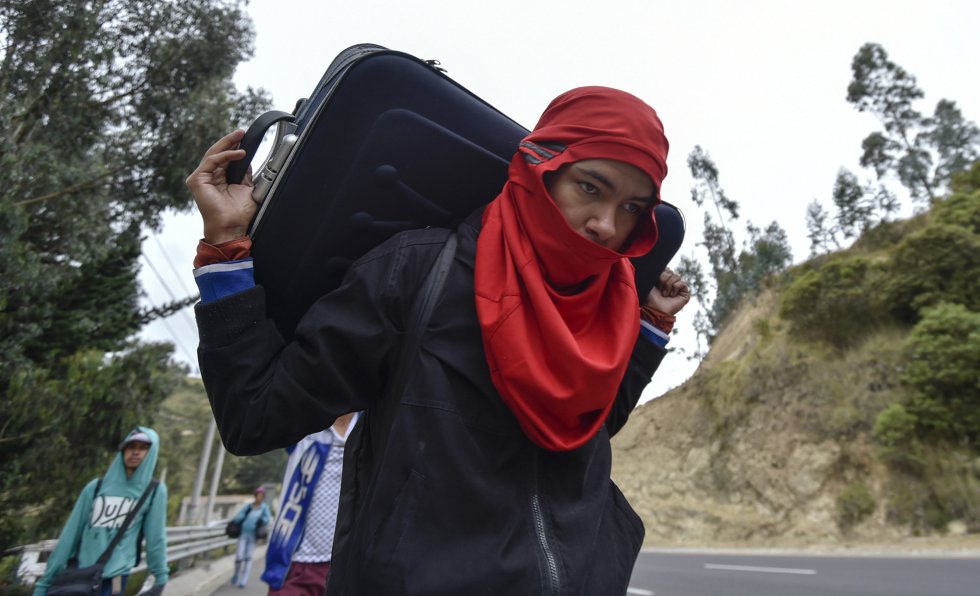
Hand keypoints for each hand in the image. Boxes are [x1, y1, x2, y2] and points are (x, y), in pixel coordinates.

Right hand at [185, 129, 255, 244]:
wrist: (232, 227)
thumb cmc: (238, 214)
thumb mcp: (246, 188)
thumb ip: (244, 174)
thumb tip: (246, 160)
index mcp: (217, 178)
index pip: (224, 157)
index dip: (233, 146)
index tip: (245, 138)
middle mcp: (207, 176)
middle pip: (217, 153)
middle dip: (230, 140)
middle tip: (242, 131)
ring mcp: (200, 178)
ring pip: (213, 154)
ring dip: (228, 143)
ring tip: (240, 136)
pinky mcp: (197, 180)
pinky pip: (212, 161)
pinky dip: (226, 155)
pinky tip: (239, 153)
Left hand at [644, 267, 689, 314]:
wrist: (654, 309)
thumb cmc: (650, 298)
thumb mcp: (651, 282)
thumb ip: (656, 273)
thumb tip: (664, 266)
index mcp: (664, 281)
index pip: (667, 269)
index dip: (662, 272)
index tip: (656, 281)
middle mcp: (672, 284)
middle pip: (671, 272)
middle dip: (663, 278)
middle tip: (659, 288)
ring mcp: (679, 289)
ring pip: (677, 276)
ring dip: (668, 284)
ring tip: (664, 294)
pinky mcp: (685, 294)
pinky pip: (682, 283)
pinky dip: (675, 288)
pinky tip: (671, 295)